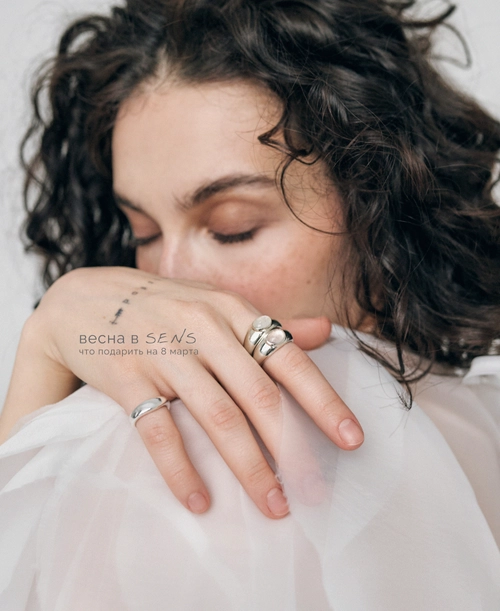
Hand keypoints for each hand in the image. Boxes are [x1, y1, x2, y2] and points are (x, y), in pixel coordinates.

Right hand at [1, 266, 363, 518]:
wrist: (86, 300)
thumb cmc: (166, 307)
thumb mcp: (219, 305)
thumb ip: (271, 323)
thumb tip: (328, 329)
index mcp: (231, 311)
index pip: (288, 358)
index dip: (322, 400)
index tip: (351, 439)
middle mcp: (203, 328)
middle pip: (257, 394)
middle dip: (291, 447)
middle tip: (315, 490)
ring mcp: (164, 353)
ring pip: (216, 416)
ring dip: (248, 466)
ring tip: (273, 504)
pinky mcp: (127, 378)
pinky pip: (158, 431)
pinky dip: (181, 469)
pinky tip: (201, 501)